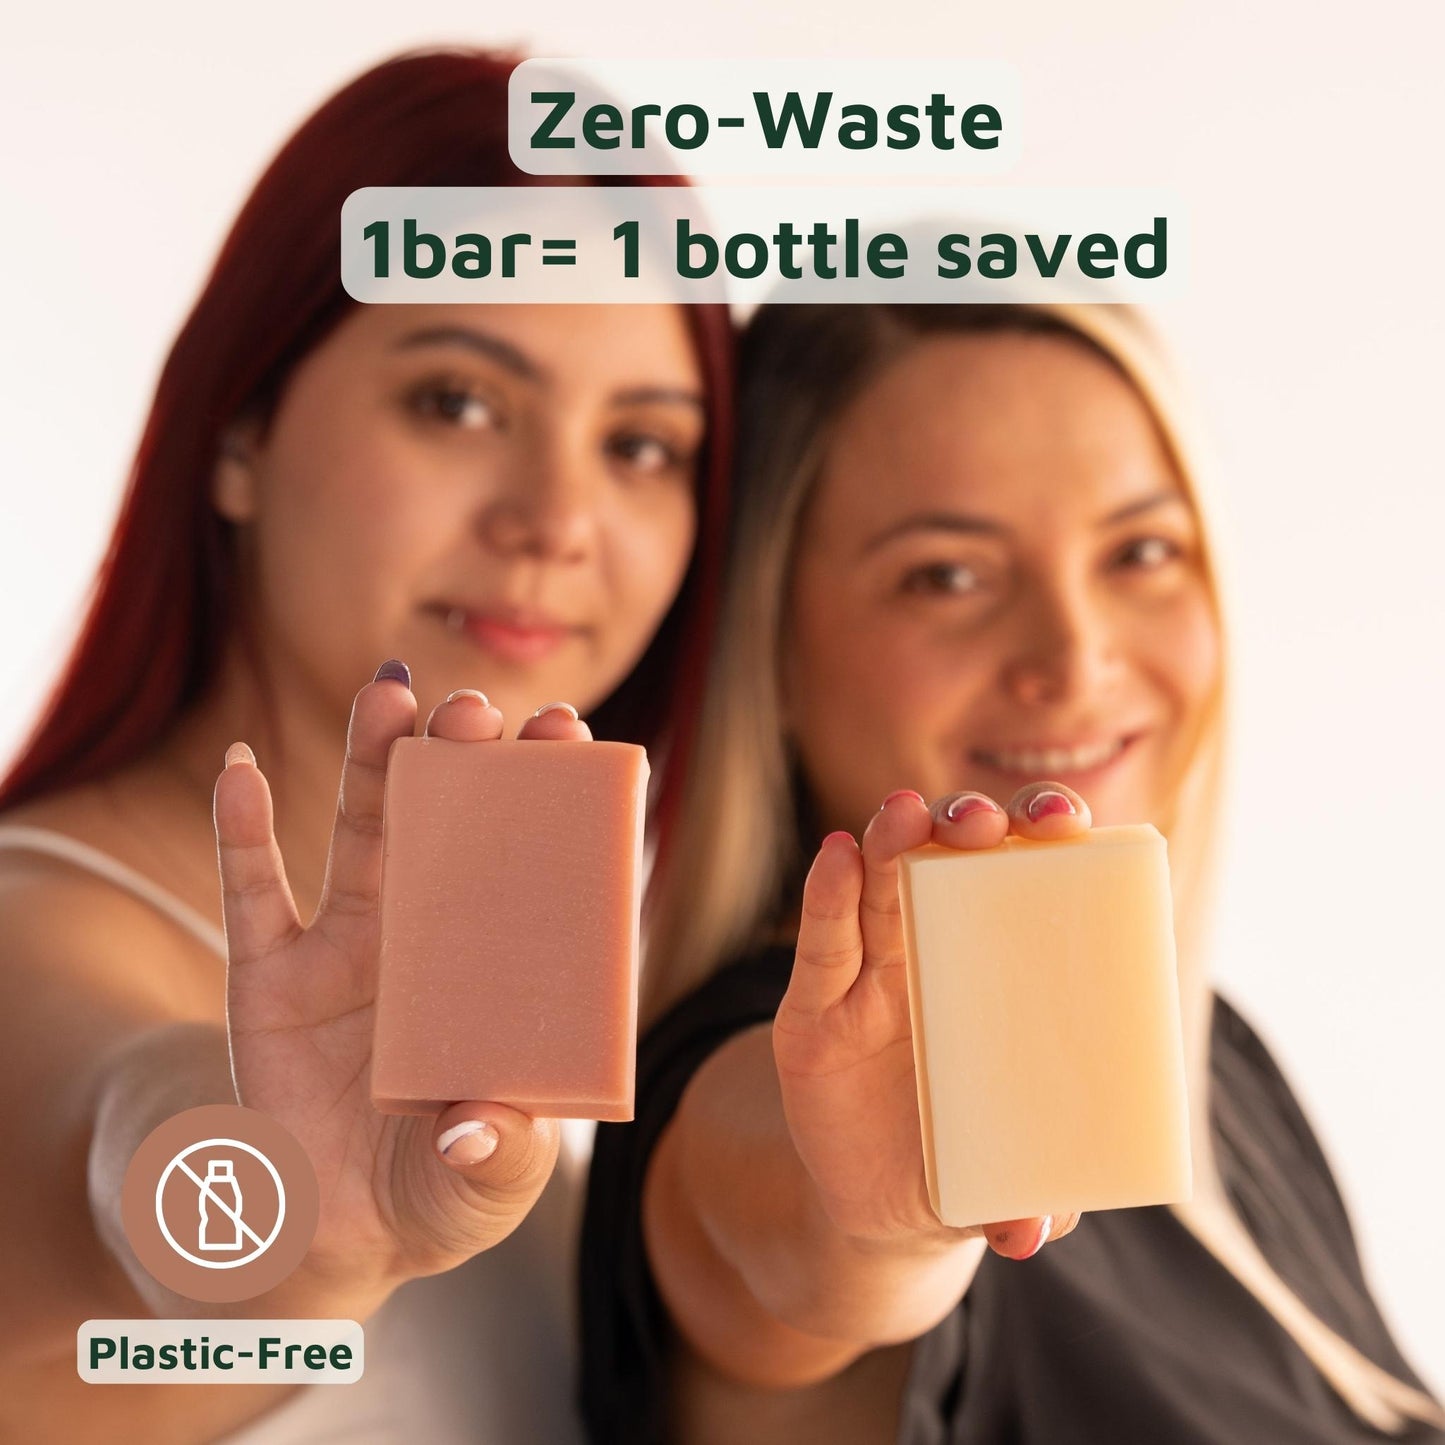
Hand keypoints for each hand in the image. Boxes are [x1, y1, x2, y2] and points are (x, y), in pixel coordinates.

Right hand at [212, 665, 589, 1297]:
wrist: (337, 1230)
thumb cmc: (443, 1187)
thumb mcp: (484, 1183)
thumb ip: (498, 1159)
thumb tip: (481, 1133)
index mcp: (502, 967)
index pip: (536, 861)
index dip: (551, 792)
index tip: (565, 728)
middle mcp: (432, 934)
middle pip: (450, 825)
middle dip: (461, 760)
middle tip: (474, 709)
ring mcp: (349, 946)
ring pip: (361, 832)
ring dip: (371, 762)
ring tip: (387, 696)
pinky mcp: (270, 974)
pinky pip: (253, 891)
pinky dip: (241, 830)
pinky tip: (239, 769)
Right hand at [772, 782, 1092, 1261]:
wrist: (885, 1213)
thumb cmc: (974, 1168)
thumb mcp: (1012, 1182)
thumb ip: (1036, 1197)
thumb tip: (1032, 1230)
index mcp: (1007, 975)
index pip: (1031, 883)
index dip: (1045, 840)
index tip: (1065, 825)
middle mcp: (942, 956)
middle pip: (954, 864)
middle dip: (969, 826)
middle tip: (983, 822)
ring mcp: (874, 978)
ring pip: (884, 889)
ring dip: (894, 843)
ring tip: (904, 815)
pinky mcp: (815, 1011)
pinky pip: (823, 945)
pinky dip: (827, 898)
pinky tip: (838, 857)